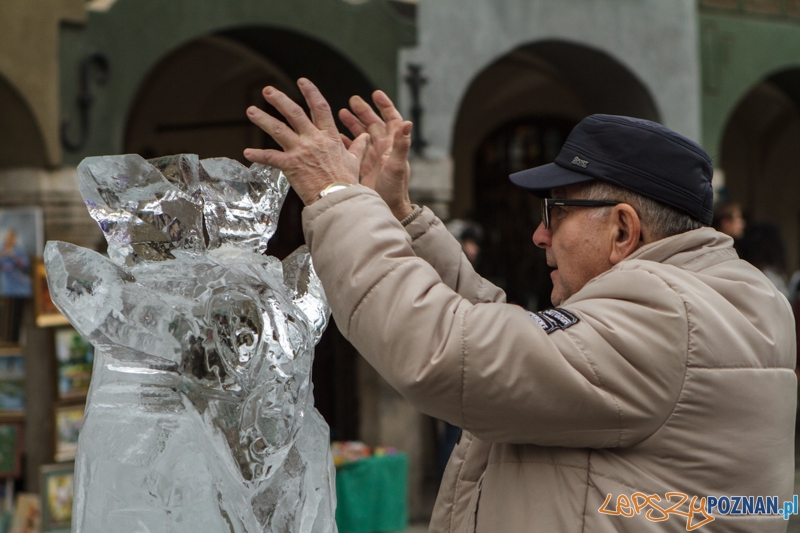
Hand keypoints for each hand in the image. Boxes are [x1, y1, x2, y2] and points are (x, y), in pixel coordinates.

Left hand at [243, 79, 368, 205]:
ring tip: (251, 111)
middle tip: (268, 91)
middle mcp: (313, 140)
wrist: (338, 199)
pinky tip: (247, 153)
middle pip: (294, 113)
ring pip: (278, 130)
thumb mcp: (355, 161)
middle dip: (280, 100)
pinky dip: (258, 155)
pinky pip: (270, 157)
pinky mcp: (290, 165)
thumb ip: (358, 147)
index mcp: (329, 137)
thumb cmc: (346, 182)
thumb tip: (365, 137)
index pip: (320, 108)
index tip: (302, 81)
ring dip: (263, 119)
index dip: (311, 92)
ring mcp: (300, 151)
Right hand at [339, 91, 413, 220]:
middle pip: (373, 124)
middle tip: (352, 101)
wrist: (387, 208)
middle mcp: (382, 148)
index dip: (385, 106)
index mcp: (392, 145)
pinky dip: (345, 141)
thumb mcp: (397, 165)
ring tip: (341, 112)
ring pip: (362, 134)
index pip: (391, 119)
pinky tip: (335, 135)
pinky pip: (353, 149)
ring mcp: (372, 157)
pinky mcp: (362, 166)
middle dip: (364, 111)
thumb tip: (408, 122)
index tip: (375, 94)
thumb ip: (402, 144)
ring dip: (353, 123)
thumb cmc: (394, 188)